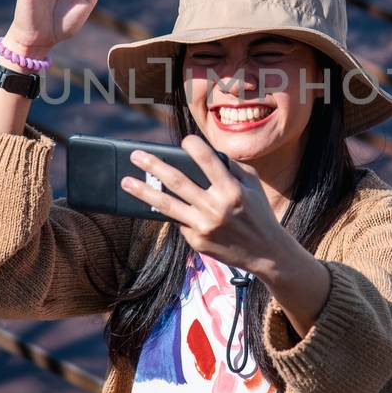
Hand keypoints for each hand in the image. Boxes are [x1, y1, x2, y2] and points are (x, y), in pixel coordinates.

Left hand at [121, 138, 332, 335]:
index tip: (184, 139)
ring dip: (143, 191)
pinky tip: (151, 201)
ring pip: (166, 204)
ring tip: (126, 181)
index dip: (194, 146)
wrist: (265, 253)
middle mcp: (216, 208)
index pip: (208, 161)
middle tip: (136, 155)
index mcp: (232, 190)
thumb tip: (205, 153)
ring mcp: (203, 226)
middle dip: (153, 165)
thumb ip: (231, 167)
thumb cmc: (258, 212)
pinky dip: (165, 210)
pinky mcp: (196, 241)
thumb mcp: (253, 185)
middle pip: (177, 181)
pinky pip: (177, 221)